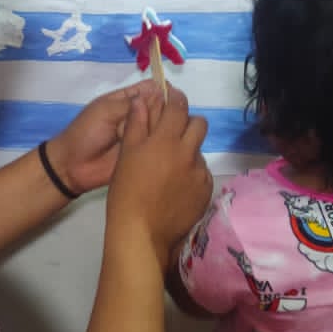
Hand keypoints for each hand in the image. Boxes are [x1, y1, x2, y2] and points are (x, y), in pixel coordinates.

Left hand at [47, 83, 163, 193]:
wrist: (73, 166)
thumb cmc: (86, 132)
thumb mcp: (106, 111)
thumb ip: (131, 103)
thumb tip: (159, 91)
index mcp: (128, 100)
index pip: (151, 88)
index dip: (163, 90)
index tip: (173, 97)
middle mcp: (139, 115)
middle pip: (162, 107)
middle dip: (165, 110)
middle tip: (156, 119)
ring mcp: (143, 135)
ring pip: (164, 126)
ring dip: (165, 127)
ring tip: (154, 134)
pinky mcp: (145, 154)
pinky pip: (160, 146)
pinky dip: (164, 145)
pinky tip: (162, 146)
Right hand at [106, 85, 211, 257]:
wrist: (142, 232)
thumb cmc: (126, 192)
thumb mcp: (126, 155)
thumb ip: (137, 124)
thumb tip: (142, 100)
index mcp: (166, 140)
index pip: (179, 107)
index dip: (176, 98)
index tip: (172, 99)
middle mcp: (188, 152)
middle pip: (199, 125)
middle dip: (188, 123)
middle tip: (173, 134)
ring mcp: (200, 173)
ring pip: (199, 151)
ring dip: (188, 152)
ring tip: (169, 169)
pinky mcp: (206, 191)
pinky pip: (202, 174)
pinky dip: (191, 174)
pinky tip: (176, 187)